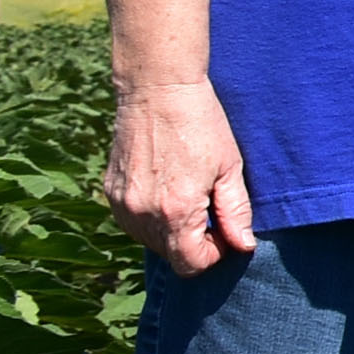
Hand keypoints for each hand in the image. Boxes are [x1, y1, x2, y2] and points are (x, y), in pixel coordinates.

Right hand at [107, 83, 256, 273]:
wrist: (157, 89)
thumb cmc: (202, 124)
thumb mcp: (230, 167)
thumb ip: (235, 212)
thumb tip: (243, 246)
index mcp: (177, 211)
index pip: (190, 264)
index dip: (213, 255)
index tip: (224, 232)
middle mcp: (143, 214)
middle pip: (170, 255)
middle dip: (194, 243)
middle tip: (210, 209)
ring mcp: (122, 205)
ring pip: (149, 241)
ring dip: (171, 231)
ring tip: (189, 195)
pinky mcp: (111, 193)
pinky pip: (132, 222)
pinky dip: (151, 217)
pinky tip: (167, 188)